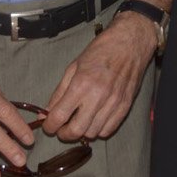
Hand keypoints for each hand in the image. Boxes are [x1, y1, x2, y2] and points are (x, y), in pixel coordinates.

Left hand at [42, 12, 155, 141]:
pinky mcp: (126, 106)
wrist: (130, 43)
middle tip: (61, 128)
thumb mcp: (73, 67)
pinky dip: (98, 130)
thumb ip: (59, 93)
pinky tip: (94, 120)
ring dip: (82, 132)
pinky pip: (109, 129)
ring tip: (79, 122)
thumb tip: (46, 114)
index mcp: (81, 84)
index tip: (48, 126)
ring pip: (92, 134)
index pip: (59, 116)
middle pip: (76, 131)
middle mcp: (98, 96)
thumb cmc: (100, 51)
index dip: (49, 126)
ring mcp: (114, 103)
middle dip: (64, 134)